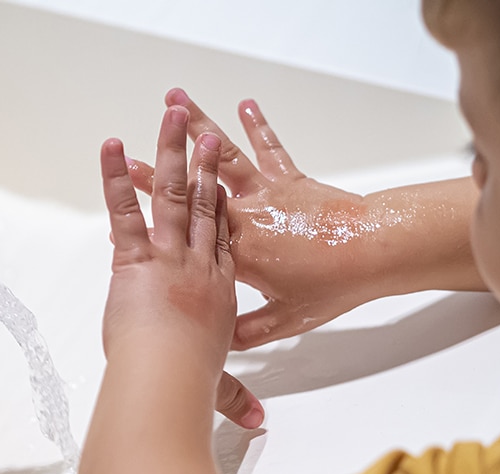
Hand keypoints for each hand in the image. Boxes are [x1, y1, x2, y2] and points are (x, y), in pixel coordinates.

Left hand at [101, 106, 262, 429]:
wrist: (171, 374)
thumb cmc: (192, 379)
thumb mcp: (218, 386)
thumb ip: (235, 396)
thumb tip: (257, 423)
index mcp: (220, 289)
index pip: (224, 239)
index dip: (225, 207)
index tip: (225, 182)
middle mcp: (200, 262)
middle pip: (206, 204)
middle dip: (204, 164)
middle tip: (202, 133)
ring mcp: (170, 254)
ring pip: (174, 195)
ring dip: (171, 154)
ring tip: (171, 117)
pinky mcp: (137, 255)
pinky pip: (126, 210)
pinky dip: (117, 179)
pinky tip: (113, 147)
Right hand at [129, 89, 452, 349]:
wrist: (371, 251)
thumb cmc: (332, 285)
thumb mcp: (285, 320)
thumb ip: (248, 332)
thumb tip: (222, 344)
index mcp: (236, 253)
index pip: (185, 235)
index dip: (154, 222)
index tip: (128, 213)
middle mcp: (244, 217)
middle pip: (193, 191)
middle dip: (160, 172)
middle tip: (133, 154)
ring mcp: (266, 193)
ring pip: (224, 157)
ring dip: (199, 127)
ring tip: (176, 101)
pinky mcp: (290, 180)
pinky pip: (269, 149)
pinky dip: (257, 126)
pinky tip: (245, 105)